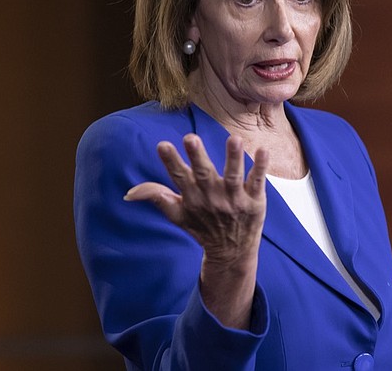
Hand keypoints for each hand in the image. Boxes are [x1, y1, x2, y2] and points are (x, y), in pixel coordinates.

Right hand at [124, 133, 268, 328]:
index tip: (163, 145)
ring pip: (233, 176)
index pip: (180, 178)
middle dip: (197, 156)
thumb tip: (129, 192)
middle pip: (204, 175)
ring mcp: (235, 200)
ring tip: (234, 139)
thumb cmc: (203, 227)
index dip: (171, 162)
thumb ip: (156, 198)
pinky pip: (257, 181)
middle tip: (191, 137)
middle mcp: (213, 198)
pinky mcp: (255, 201)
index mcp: (193, 199)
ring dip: (233, 158)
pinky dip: (260, 167)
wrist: (232, 253)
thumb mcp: (178, 215)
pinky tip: (263, 150)